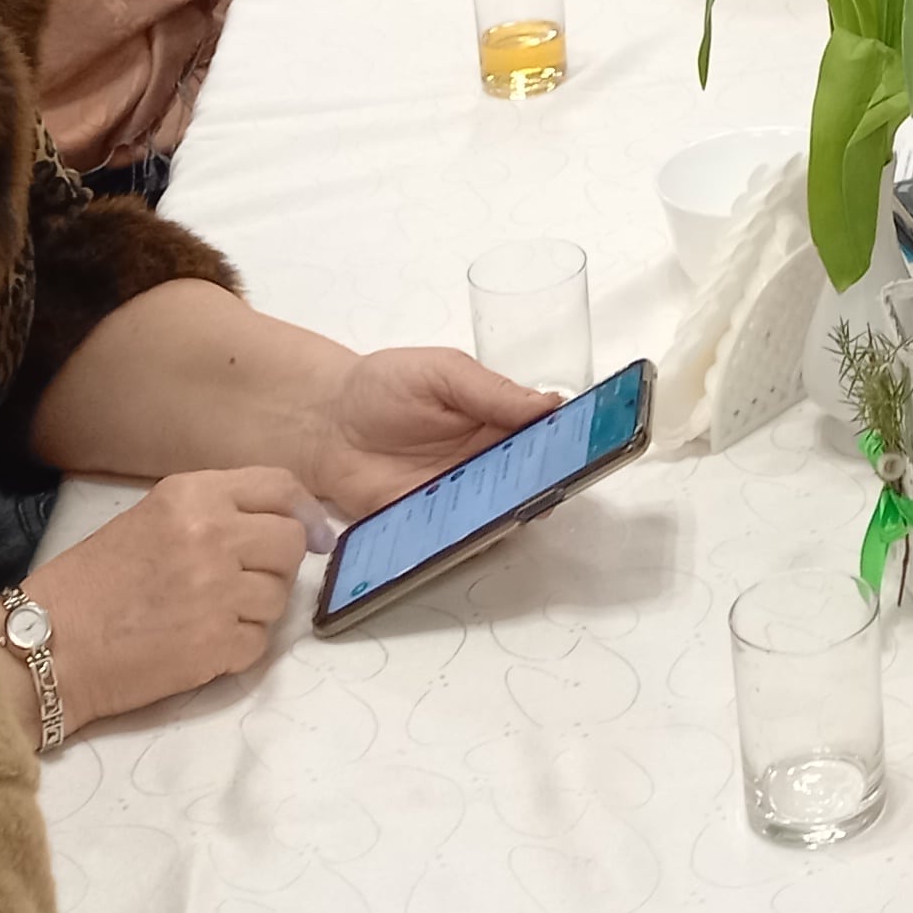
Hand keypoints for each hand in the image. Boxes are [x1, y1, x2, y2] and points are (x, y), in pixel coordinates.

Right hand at [16, 464, 319, 722]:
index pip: (281, 487)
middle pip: (290, 543)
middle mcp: (213, 535)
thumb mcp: (151, 518)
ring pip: (278, 597)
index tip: (312, 533)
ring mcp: (218, 591)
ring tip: (209, 615)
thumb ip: (214, 512)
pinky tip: (201, 644)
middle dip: (275, 566)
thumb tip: (284, 525)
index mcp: (193, 495)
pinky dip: (238, 648)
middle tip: (243, 583)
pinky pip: (259, 643)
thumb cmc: (91, 582)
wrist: (47, 645)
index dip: (304, 512)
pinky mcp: (215, 644)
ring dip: (255, 610)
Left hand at [301, 346, 562, 517]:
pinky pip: (458, 539)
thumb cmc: (383, 386)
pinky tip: (477, 534)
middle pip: (531, 481)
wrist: (323, 424)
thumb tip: (550, 404)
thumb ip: (492, 390)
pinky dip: (470, 540)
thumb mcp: (442, 372)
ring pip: (501, 514)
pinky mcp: (428, 526)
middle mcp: (487, 463)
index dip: (570, 441)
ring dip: (512, 514)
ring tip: (519, 508)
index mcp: (499, 420)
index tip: (589, 444)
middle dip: (547, 483)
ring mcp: (459, 498)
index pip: (546, 434)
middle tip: (555, 481)